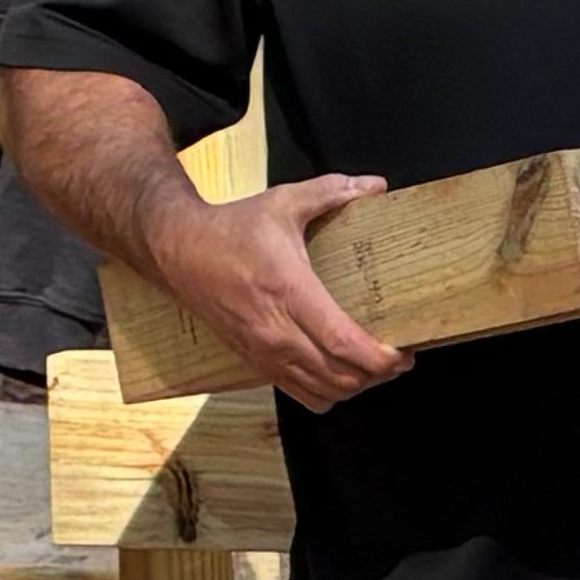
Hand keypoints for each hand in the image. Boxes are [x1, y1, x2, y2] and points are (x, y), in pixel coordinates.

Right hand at [148, 174, 407, 409]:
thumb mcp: (283, 202)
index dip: (380, 357)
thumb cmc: (231, 228)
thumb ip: (331, 191)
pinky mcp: (252, 361)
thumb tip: (374, 185)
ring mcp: (262, 351)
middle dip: (378, 375)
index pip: (342, 342)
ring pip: (322, 392)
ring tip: (374, 367)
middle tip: (399, 358)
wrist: (176, 248)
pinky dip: (326, 393)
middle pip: (339, 376)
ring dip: (355, 386)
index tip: (404, 352)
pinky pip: (299, 394)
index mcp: (289, 290)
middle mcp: (275, 330)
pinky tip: (339, 374)